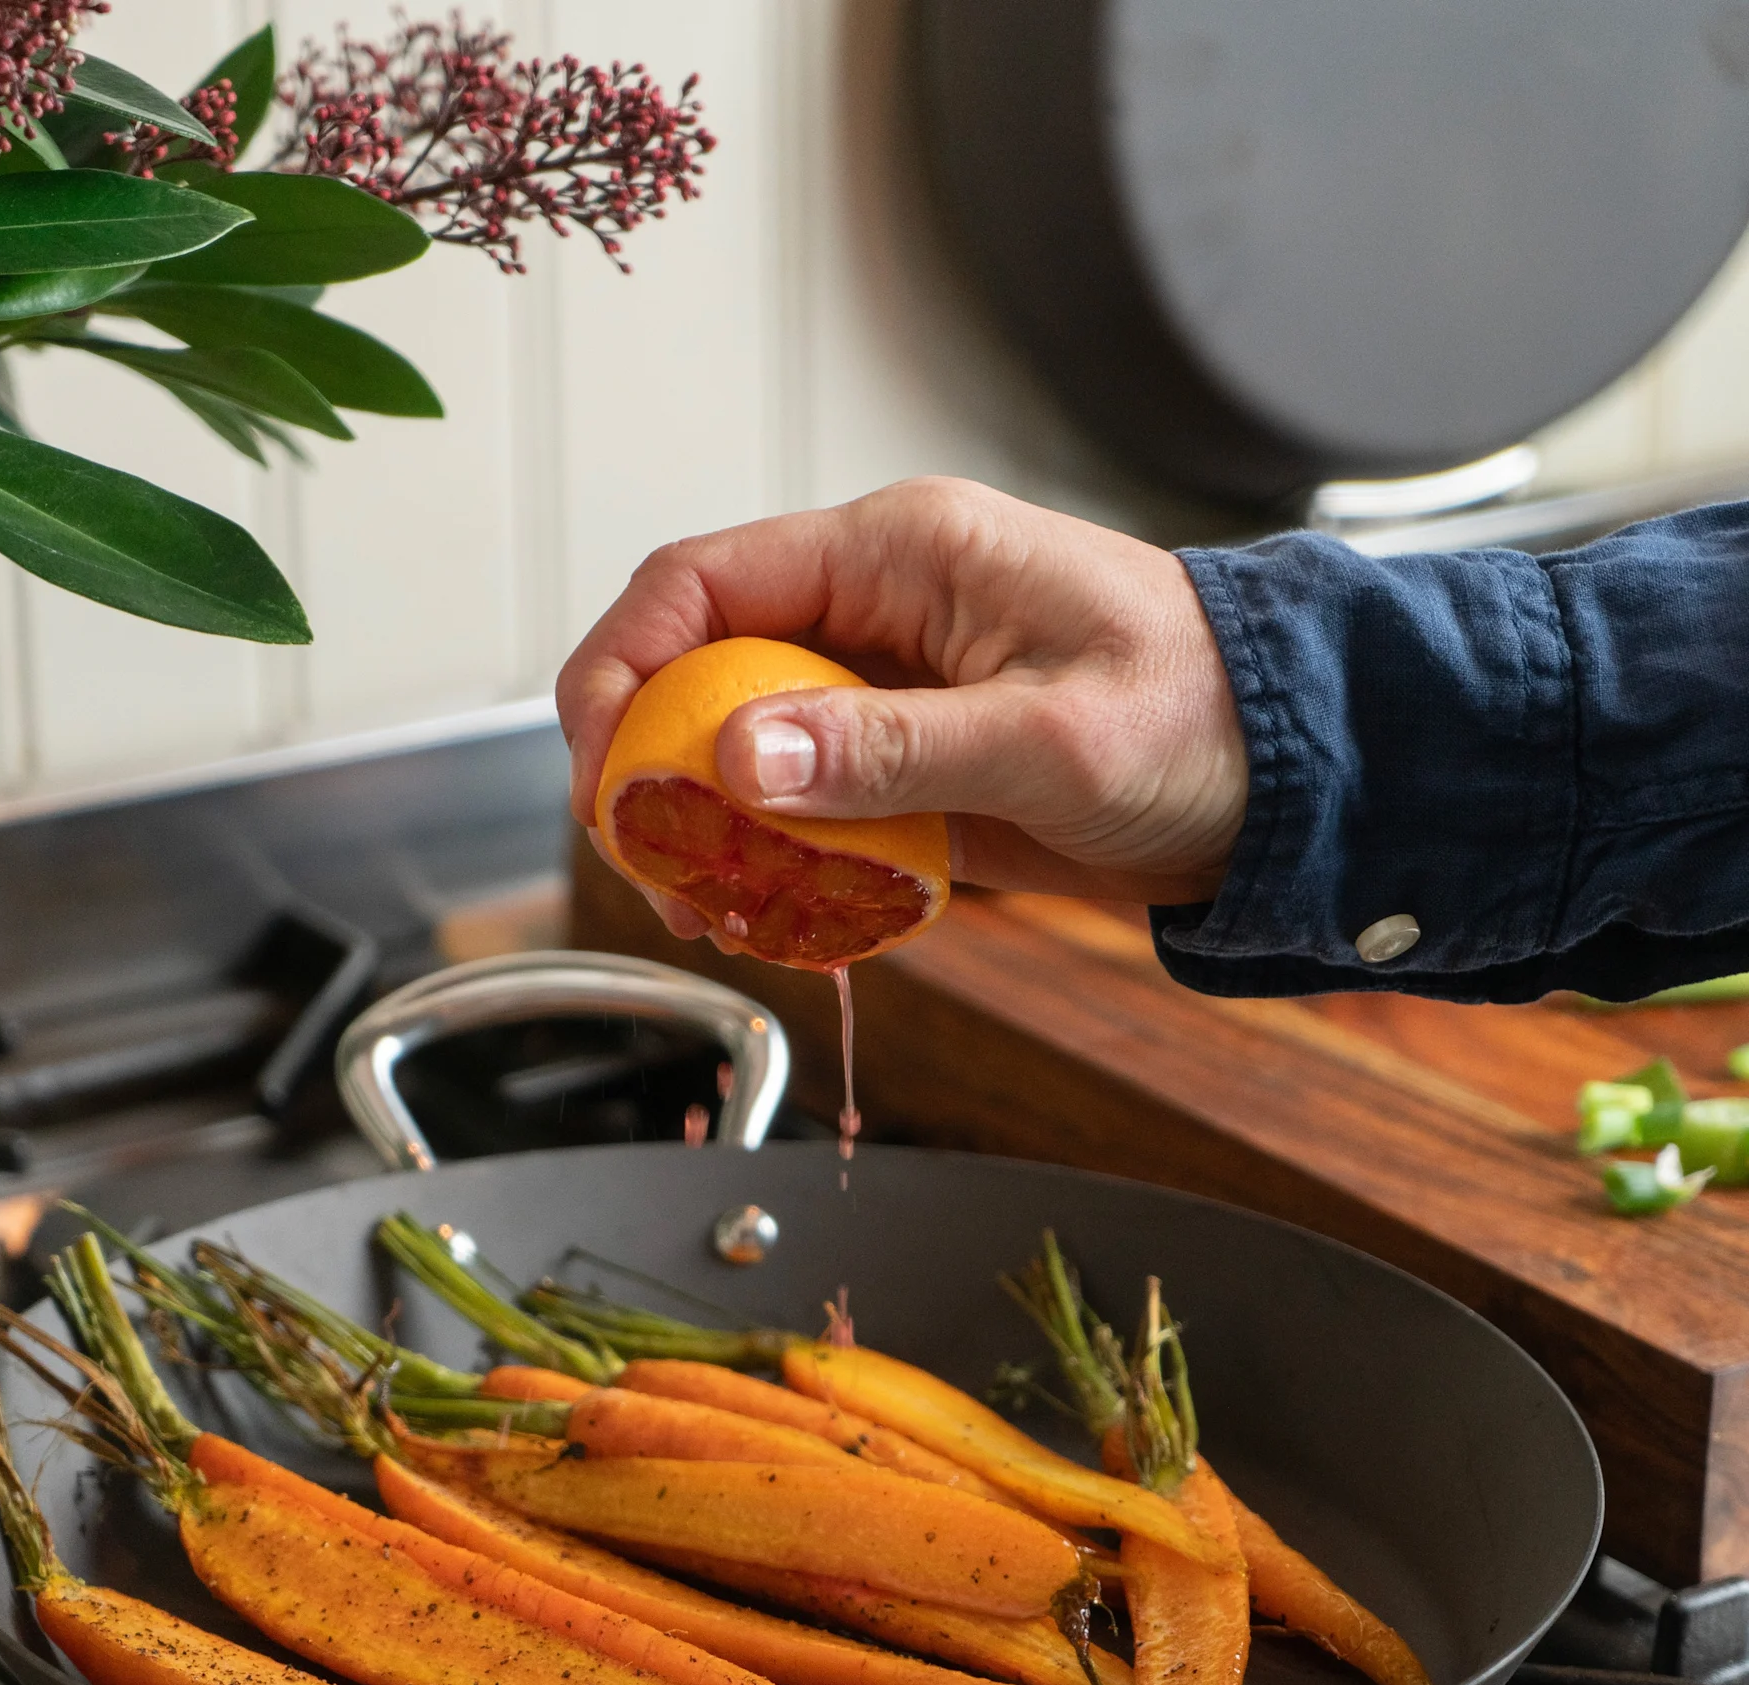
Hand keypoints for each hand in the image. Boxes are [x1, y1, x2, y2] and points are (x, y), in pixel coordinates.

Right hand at [557, 477, 1248, 942]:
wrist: (1292, 779)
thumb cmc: (1204, 718)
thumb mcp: (1050, 738)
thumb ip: (891, 750)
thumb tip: (737, 763)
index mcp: (899, 554)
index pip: (701, 587)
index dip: (621, 676)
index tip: (601, 781)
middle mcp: (875, 613)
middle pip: (699, 677)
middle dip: (651, 778)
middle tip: (656, 877)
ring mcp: (887, 697)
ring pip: (740, 758)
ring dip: (710, 839)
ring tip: (716, 916)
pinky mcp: (909, 772)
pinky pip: (806, 816)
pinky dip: (779, 871)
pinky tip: (787, 921)